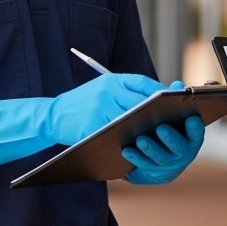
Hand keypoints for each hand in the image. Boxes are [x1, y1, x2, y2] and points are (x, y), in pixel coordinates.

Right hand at [46, 73, 163, 144]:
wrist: (53, 115)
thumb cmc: (83, 104)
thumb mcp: (102, 90)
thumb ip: (125, 92)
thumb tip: (157, 99)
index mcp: (111, 81)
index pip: (143, 83)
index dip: (160, 92)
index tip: (173, 100)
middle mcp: (106, 91)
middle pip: (140, 102)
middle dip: (156, 111)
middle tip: (171, 121)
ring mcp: (99, 108)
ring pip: (130, 119)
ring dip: (144, 127)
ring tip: (158, 134)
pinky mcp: (92, 126)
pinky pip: (116, 134)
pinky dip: (127, 139)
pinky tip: (137, 145)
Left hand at [123, 105, 204, 184]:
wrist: (164, 153)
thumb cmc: (171, 126)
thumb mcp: (174, 114)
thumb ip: (175, 101)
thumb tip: (177, 86)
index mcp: (192, 136)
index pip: (197, 132)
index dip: (195, 127)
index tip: (190, 118)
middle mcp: (184, 151)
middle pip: (179, 147)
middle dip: (170, 138)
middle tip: (160, 127)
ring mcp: (169, 162)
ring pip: (161, 157)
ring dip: (151, 148)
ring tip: (140, 139)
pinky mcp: (154, 169)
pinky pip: (145, 165)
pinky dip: (136, 158)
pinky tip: (126, 150)